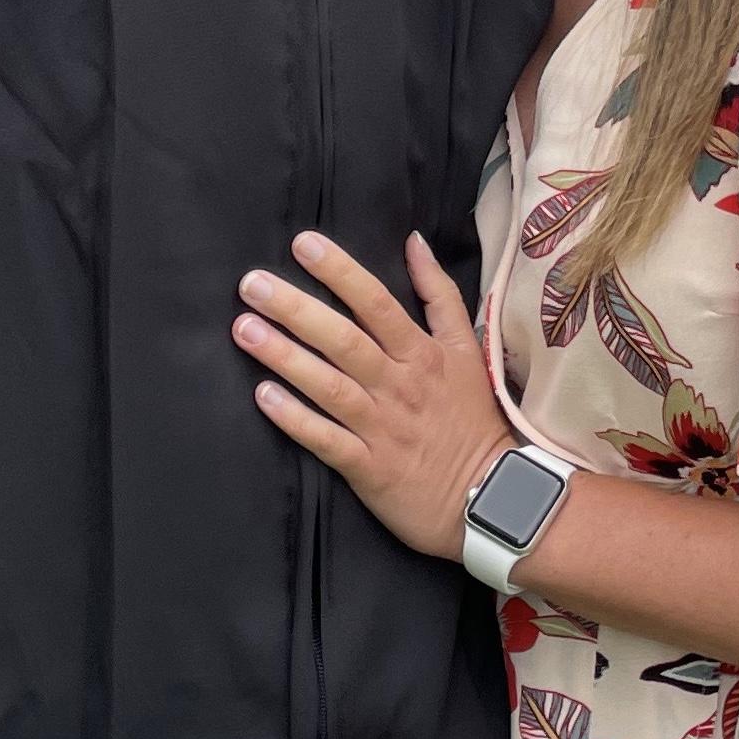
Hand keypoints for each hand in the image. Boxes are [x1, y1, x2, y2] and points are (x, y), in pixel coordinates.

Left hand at [235, 229, 507, 560]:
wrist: (494, 498)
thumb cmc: (473, 419)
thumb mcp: (467, 350)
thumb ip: (439, 294)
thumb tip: (414, 241)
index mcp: (423, 355)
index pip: (377, 304)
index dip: (340, 272)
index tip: (303, 244)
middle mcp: (400, 386)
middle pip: (344, 340)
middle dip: (296, 309)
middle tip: (251, 284)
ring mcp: (383, 428)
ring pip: (330, 386)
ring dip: (285, 357)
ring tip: (244, 329)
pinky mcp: (369, 469)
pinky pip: (327, 440)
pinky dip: (296, 419)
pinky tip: (263, 397)